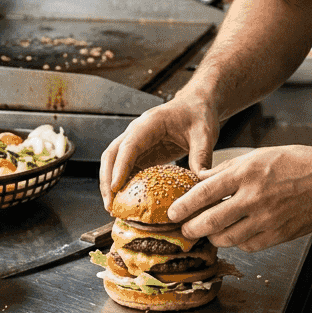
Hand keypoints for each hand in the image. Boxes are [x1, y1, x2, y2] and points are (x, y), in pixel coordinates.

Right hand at [99, 94, 219, 208]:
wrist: (197, 105)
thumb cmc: (198, 114)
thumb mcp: (205, 134)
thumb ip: (202, 156)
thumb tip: (200, 182)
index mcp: (150, 123)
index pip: (129, 145)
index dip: (120, 167)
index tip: (115, 187)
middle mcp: (137, 131)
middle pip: (112, 154)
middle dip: (107, 179)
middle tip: (110, 204)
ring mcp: (136, 142)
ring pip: (113, 162)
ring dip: (110, 183)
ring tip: (113, 208)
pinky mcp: (141, 152)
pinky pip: (126, 168)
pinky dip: (122, 183)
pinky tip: (125, 201)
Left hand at [168, 145, 311, 251]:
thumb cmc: (296, 163)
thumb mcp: (259, 156)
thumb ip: (228, 170)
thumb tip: (201, 180)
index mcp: (246, 173)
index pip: (204, 193)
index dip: (184, 206)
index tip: (172, 213)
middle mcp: (254, 197)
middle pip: (211, 221)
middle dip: (192, 228)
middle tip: (185, 230)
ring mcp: (267, 218)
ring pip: (228, 238)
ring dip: (213, 238)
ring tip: (208, 233)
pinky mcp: (278, 234)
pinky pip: (249, 245)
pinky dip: (237, 242)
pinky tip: (235, 235)